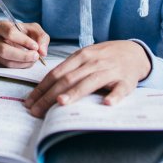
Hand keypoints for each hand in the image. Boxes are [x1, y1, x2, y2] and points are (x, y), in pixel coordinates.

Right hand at [0, 20, 49, 67]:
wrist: (13, 39)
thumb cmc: (22, 32)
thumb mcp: (33, 29)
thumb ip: (41, 37)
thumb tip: (42, 52)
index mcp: (0, 26)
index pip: (10, 33)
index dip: (24, 41)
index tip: (35, 46)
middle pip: (4, 50)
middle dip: (23, 55)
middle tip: (36, 56)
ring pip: (6, 61)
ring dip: (23, 63)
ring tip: (33, 59)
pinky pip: (8, 67)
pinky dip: (20, 66)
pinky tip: (27, 62)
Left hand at [23, 41, 150, 117]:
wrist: (133, 52)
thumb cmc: (104, 57)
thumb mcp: (85, 58)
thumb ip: (69, 70)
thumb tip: (45, 89)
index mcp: (80, 56)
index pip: (56, 73)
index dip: (41, 88)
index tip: (29, 102)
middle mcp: (93, 62)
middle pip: (68, 79)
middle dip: (49, 96)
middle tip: (36, 111)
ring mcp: (110, 71)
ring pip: (90, 82)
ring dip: (75, 93)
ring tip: (61, 103)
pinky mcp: (126, 81)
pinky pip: (120, 89)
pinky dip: (114, 96)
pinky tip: (107, 104)